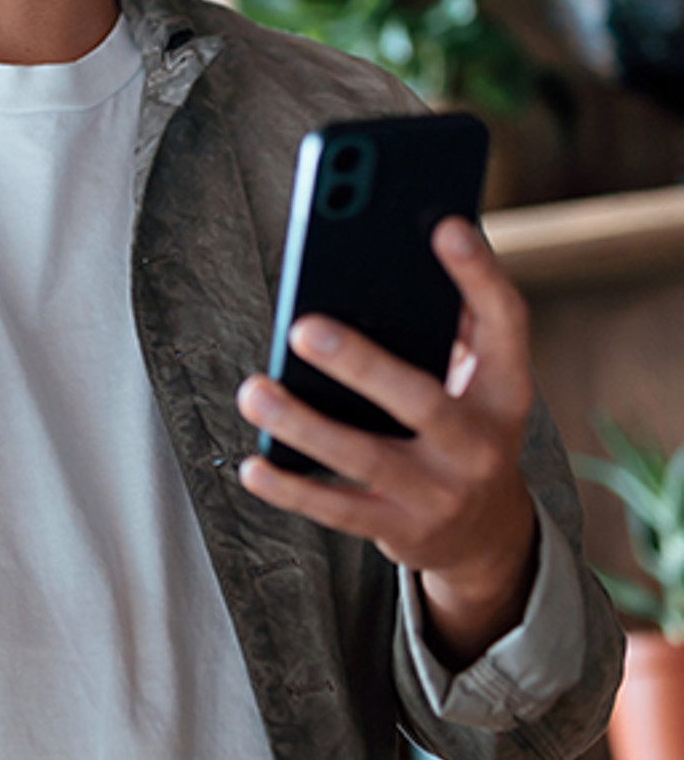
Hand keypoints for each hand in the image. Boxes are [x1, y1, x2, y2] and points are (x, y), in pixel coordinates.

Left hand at [235, 217, 538, 666]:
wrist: (488, 535)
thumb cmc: (462, 426)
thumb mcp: (478, 380)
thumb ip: (449, 323)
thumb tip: (391, 251)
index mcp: (505, 391)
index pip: (506, 324)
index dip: (479, 274)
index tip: (442, 224)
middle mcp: (479, 446)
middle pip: (422, 402)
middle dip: (362, 364)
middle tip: (302, 327)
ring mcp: (440, 494)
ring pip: (366, 459)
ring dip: (305, 426)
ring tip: (253, 391)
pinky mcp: (400, 531)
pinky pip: (337, 509)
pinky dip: (291, 488)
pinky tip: (252, 465)